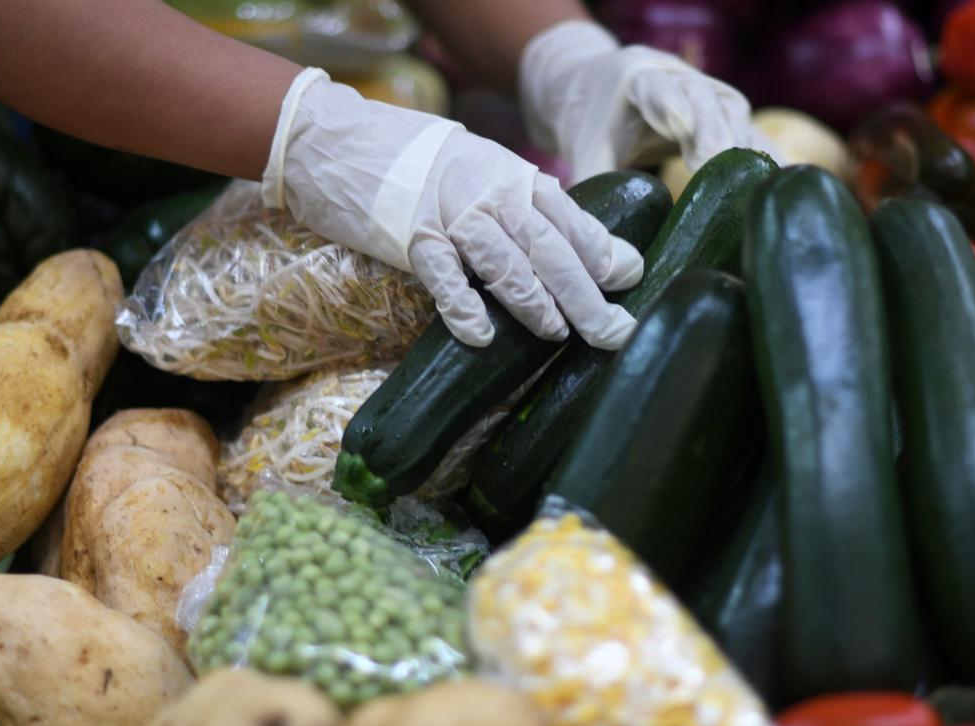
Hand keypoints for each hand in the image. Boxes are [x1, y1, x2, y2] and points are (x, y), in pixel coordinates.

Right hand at [262, 68, 642, 348]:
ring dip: (535, 302)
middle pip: (549, 248)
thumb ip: (531, 208)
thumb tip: (589, 250)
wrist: (343, 142)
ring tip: (558, 333)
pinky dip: (464, 306)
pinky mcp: (411, 238)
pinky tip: (482, 334)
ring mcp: (450, 216)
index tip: (632, 281)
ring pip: (506, 263)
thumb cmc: (423, 166)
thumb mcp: (484, 173)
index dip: (602, 252)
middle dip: (585, 294)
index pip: (569, 219)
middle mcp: (490, 194)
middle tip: (612, 331)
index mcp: (513, 178)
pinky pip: (444, 277)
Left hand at [520, 20, 777, 180]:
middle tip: (717, 172)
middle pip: (706, 103)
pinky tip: (780, 191)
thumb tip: (603, 258)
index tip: (678, 126)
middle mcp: (683, 80)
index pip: (655, 87)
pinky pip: (753, 137)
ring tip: (753, 192)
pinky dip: (765, 162)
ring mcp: (713, 96)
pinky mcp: (733, 118)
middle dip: (713, 137)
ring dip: (745, 153)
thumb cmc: (597, 128)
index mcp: (640, 80)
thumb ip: (594, 197)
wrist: (611, 92)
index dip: (668, 103)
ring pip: (736, 117)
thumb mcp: (588, 157)